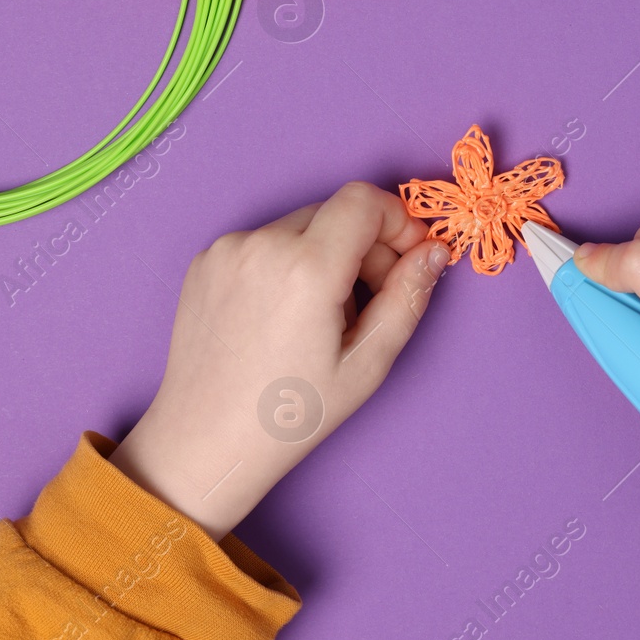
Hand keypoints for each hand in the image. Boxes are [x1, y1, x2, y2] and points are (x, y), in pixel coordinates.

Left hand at [110, 182, 450, 541]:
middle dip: (365, 246)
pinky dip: (286, 263)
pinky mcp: (205, 261)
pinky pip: (264, 242)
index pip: (364, 200)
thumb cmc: (289, 414)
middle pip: (334, 212)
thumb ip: (408, 297)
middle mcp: (260, 245)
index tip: (408, 257)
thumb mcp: (367, 364)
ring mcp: (226, 250)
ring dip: (325, 255)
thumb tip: (434, 252)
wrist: (205, 440)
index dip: (397, 221)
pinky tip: (283, 316)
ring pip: (300, 226)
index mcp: (305, 267)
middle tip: (369, 303)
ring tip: (320, 318)